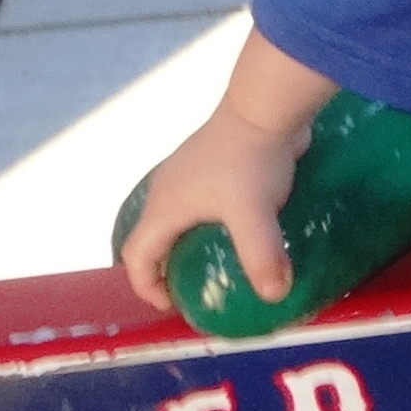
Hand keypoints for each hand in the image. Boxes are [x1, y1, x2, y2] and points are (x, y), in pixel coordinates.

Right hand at [117, 100, 307, 311]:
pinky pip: (200, 199)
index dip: (147, 286)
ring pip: (176, 216)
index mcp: (163, 207)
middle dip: (166, 267)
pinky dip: (209, 220)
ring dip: (187, 241)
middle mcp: (167, 189)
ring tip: (217, 262)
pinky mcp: (211, 160)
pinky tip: (240, 226)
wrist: (266, 105)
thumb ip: (261, 257)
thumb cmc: (249, 162)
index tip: (172, 305)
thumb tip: (275, 294)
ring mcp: (188, 171)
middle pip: (153, 237)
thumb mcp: (254, 215)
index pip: (136, 257)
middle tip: (194, 288)